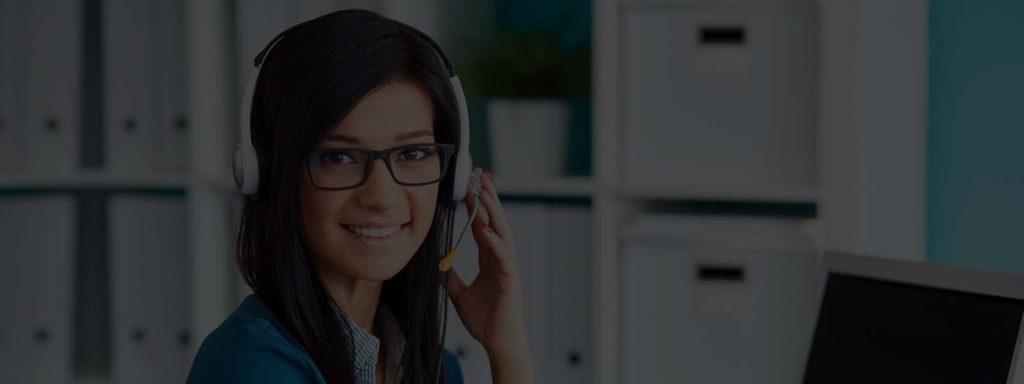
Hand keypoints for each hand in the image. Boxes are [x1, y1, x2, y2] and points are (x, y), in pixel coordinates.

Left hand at [444, 168, 533, 365]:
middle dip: (489, 198)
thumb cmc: (487, 321)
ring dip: (494, 211)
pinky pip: (504, 257)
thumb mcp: (459, 294)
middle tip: (481, 175)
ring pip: (503, 233)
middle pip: (496, 222)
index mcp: (491, 260)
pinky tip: (485, 228)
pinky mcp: (511, 281)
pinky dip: (495, 241)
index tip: (470, 186)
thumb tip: (438, 263)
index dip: (477, 206)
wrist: (500, 344)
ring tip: (485, 192)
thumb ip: (450, 277)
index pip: (484, 226)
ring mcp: (508, 268)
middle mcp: (502, 259)